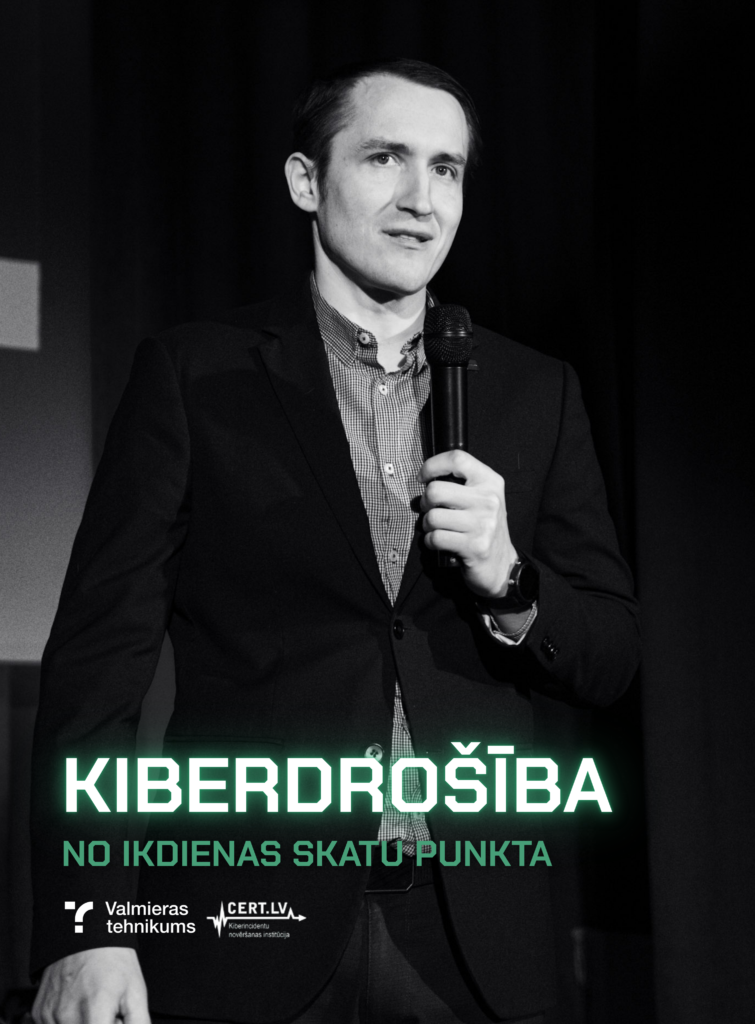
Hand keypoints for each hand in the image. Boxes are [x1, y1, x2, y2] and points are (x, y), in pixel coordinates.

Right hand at [33, 947, 149, 1023]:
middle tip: (108, 1013)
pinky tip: (79, 1004)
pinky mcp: (39, 1013)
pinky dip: (69, 1022)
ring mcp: (50, 1015)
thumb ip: (138, 1023)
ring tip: (94, 1007)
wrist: (85, 933)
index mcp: (94, 1010)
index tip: (116, 1019)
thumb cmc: (112, 958)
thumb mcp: (136, 990)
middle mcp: (68, 1015)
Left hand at [419, 450, 517, 598]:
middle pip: (436, 490)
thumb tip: (426, 479)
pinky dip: (430, 541)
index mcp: (490, 481)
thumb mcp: (481, 497)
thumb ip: (461, 484)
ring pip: (432, 516)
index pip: (457, 459)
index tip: (423, 477)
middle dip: (425, 502)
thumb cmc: (484, 527)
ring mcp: (483, 524)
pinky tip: (438, 543)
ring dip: (427, 525)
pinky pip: (435, 538)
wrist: (501, 564)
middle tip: (431, 509)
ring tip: (437, 528)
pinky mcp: (474, 546)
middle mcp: (489, 500)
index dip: (432, 465)